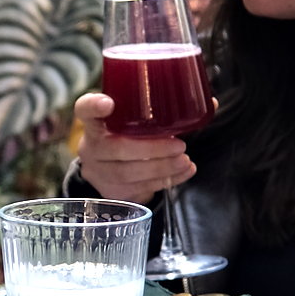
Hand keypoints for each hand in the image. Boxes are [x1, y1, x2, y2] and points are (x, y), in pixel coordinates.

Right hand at [73, 92, 196, 203]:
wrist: (110, 171)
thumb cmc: (128, 138)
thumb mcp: (137, 123)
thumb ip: (166, 112)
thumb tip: (210, 103)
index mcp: (94, 123)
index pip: (84, 110)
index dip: (93, 106)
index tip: (109, 103)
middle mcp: (91, 147)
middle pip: (116, 149)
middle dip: (151, 149)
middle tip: (180, 146)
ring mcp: (99, 173)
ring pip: (128, 173)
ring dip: (161, 168)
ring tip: (185, 161)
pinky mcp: (111, 193)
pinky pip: (138, 189)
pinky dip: (165, 180)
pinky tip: (183, 173)